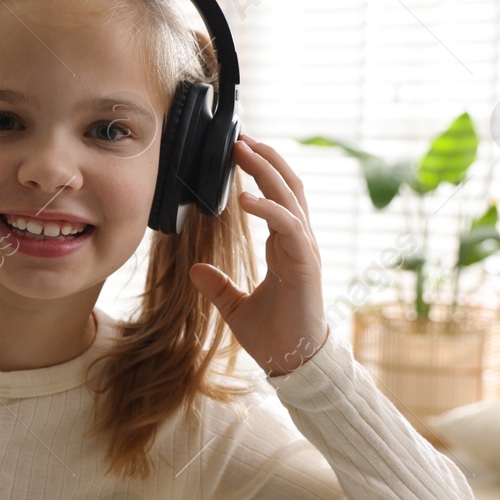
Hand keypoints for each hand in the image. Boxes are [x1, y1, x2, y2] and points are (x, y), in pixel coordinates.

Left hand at [190, 134, 329, 376]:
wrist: (294, 362)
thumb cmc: (273, 336)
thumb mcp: (235, 308)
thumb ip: (218, 287)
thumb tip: (195, 270)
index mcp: (286, 248)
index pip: (279, 198)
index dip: (263, 172)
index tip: (240, 152)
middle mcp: (299, 243)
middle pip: (288, 187)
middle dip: (265, 159)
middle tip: (240, 137)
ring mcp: (305, 251)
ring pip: (291, 198)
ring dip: (267, 171)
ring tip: (243, 151)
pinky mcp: (305, 264)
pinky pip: (288, 227)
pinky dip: (267, 209)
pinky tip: (244, 198)